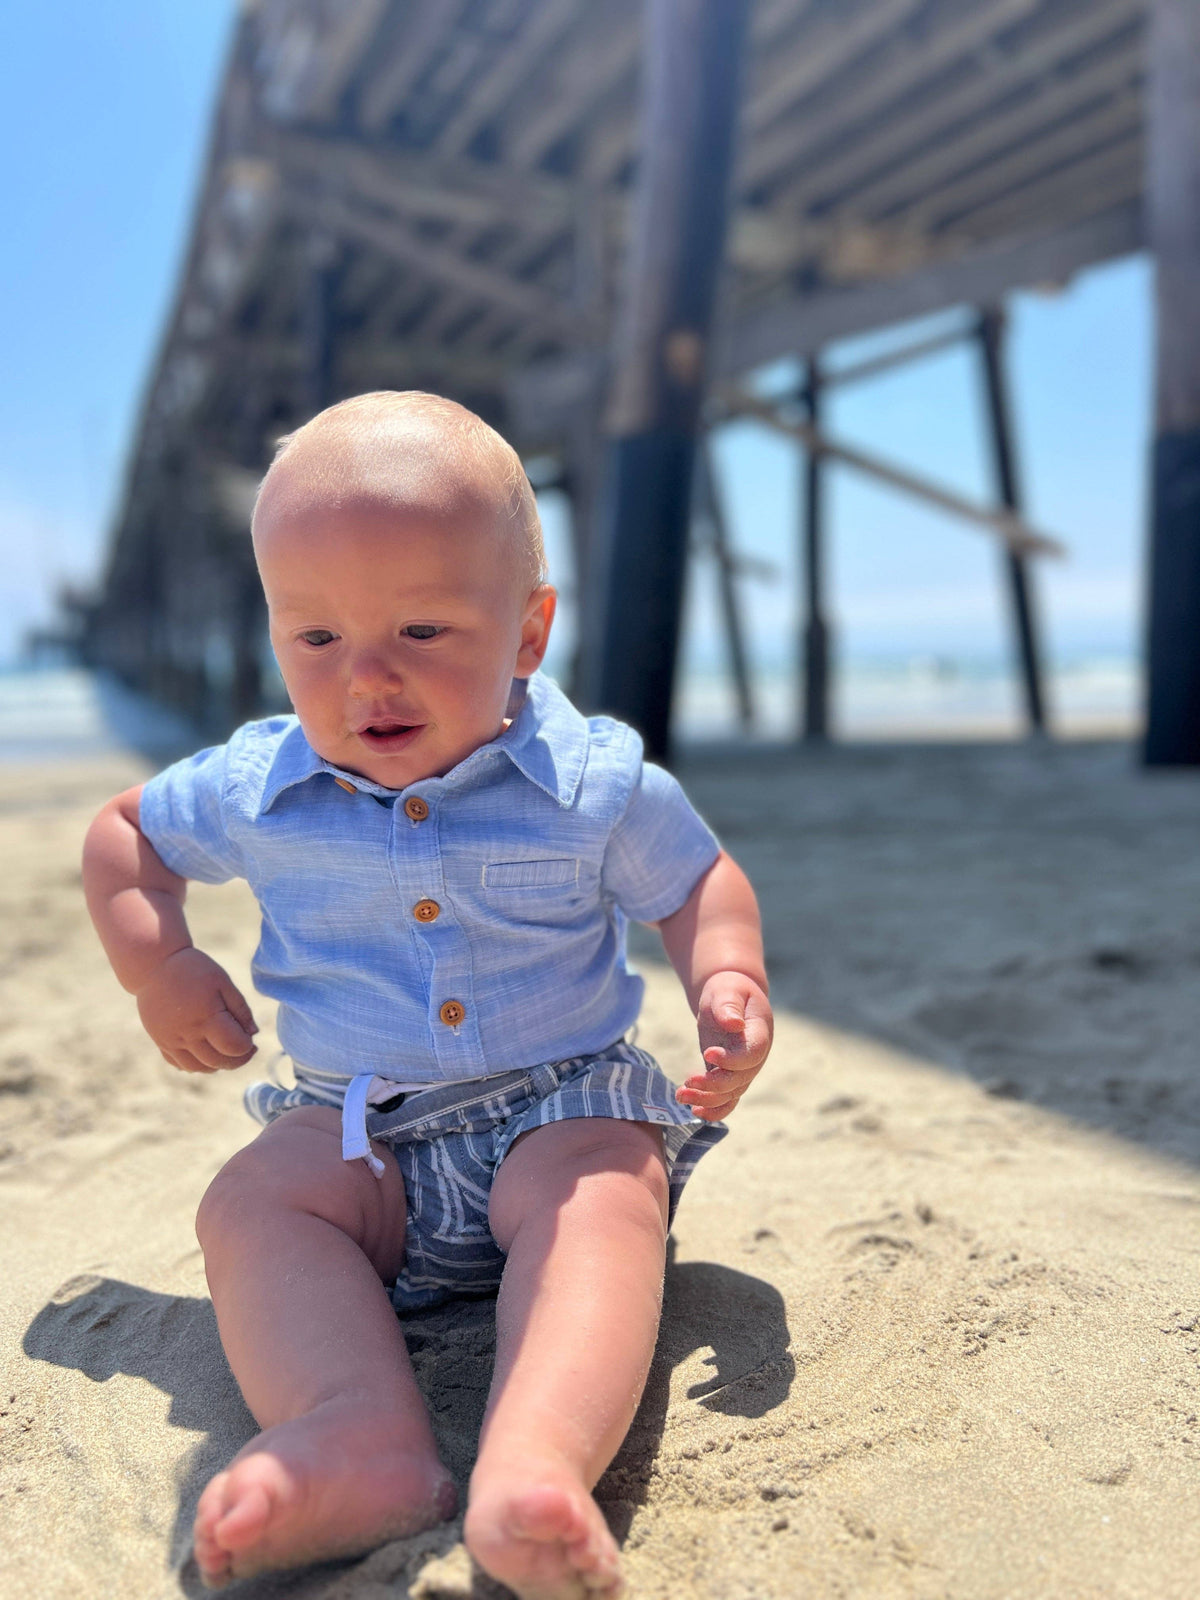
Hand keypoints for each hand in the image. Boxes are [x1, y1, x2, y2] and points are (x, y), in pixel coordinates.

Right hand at [135, 947, 258, 1072]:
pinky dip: (197, 1065)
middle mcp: (187, 1034)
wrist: (154, 966)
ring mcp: (171, 1041)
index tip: (251, 1039)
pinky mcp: (161, 1042)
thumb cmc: (194, 969)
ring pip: (199, 1068)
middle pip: (218, 1062)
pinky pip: (181, 1064)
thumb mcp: (223, 982)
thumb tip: (253, 1033)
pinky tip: (206, 1051)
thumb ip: (240, 1009)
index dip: (247, 1048)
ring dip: (218, 1065)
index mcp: (206, 1017)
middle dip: (237, 1060)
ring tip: (226, 1050)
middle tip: (246, 1049)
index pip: (233, 1047)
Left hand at [675, 971, 772, 1121]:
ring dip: (707, 1100)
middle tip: (689, 1080)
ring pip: (730, 1094)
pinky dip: (713, 1109)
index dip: (733, 1059)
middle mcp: (755, 1056)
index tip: (708, 1053)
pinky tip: (694, 1110)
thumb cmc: (728, 991)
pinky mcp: (729, 1076)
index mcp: (758, 1033)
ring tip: (681, 1095)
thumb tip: (733, 1024)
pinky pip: (727, 1100)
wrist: (730, 999)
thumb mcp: (726, 991)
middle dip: (714, 1085)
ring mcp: (743, 1070)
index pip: (753, 1053)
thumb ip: (729, 1005)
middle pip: (740, 1080)